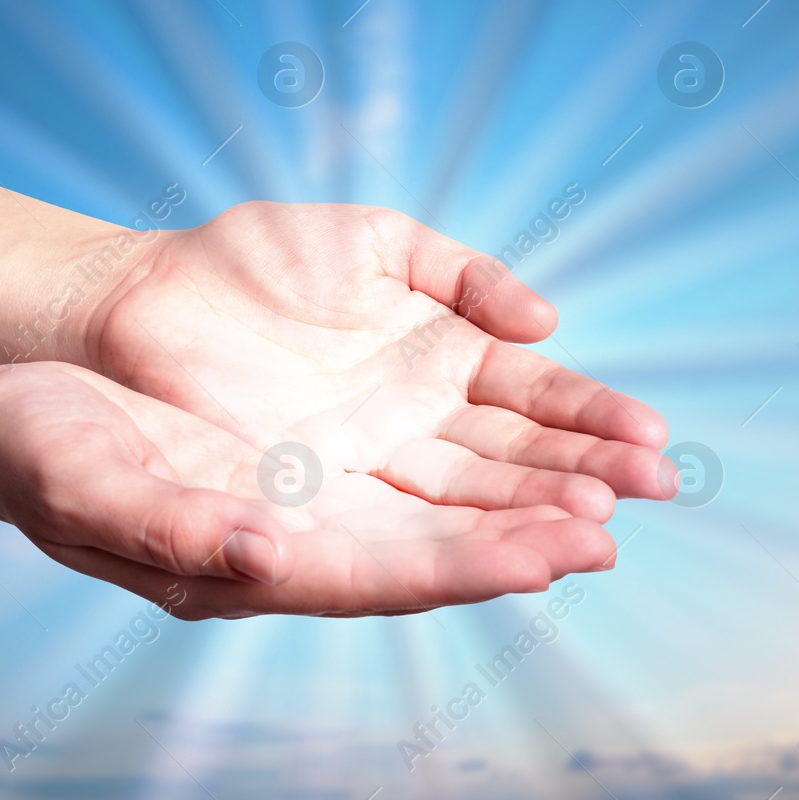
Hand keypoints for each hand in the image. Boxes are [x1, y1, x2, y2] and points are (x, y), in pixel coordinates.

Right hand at [0, 361, 620, 617]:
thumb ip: (171, 527)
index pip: (380, 576)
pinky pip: (421, 448)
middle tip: (614, 529)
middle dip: (527, 536)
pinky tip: (544, 438)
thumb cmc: (36, 453)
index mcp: (253, 562)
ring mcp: (320, 484)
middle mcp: (305, 532)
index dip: (464, 568)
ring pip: (445, 493)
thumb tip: (267, 555)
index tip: (547, 560)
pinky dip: (487, 441)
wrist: (20, 406)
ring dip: (529, 488)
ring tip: (618, 482)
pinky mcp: (324, 436)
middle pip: (437, 542)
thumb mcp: (81, 484)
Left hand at [86, 203, 675, 525]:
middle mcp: (416, 419)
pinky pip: (397, 529)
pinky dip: (456, 546)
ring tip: (599, 535)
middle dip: (585, 476)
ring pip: (468, 500)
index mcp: (440, 353)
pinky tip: (514, 557)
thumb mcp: (376, 242)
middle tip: (656, 492)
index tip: (653, 440)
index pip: (533, 395)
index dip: (592, 418)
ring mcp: (370, 463)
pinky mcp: (317, 502)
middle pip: (516, 457)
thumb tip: (544, 323)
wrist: (141, 298)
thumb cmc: (253, 258)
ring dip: (535, 518)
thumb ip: (461, 272)